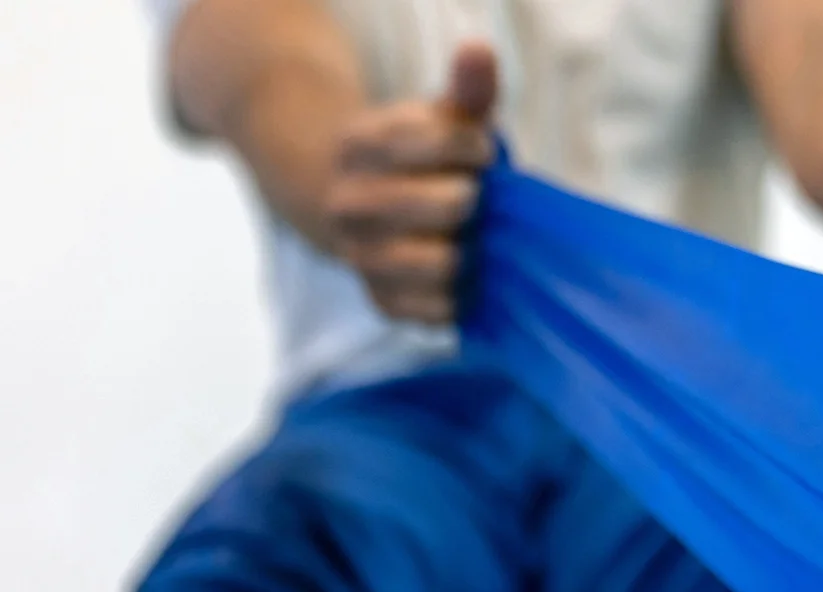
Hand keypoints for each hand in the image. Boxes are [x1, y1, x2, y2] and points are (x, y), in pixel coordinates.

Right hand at [320, 41, 496, 323]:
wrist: (345, 199)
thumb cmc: (415, 155)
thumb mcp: (438, 115)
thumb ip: (466, 88)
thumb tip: (478, 51)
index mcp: (361, 144)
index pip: (444, 142)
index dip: (474, 148)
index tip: (476, 153)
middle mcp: (349, 203)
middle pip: (452, 206)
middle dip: (473, 201)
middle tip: (469, 199)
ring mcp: (359, 256)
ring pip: (444, 263)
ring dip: (470, 251)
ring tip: (466, 238)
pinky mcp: (378, 300)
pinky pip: (436, 310)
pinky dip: (458, 296)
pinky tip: (457, 273)